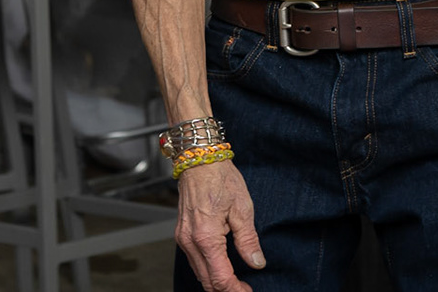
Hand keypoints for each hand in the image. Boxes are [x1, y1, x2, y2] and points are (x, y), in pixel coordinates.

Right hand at [176, 159, 263, 291]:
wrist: (199, 159)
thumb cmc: (220, 178)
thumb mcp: (242, 208)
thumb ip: (248, 240)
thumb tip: (256, 262)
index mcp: (206, 237)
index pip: (221, 279)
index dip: (236, 291)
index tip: (248, 291)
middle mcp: (190, 241)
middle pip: (207, 282)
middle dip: (226, 290)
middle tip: (244, 289)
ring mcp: (183, 238)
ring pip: (199, 273)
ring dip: (216, 282)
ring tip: (236, 281)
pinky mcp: (182, 233)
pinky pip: (193, 261)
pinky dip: (207, 269)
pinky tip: (221, 266)